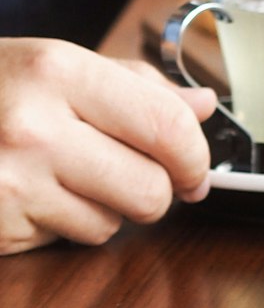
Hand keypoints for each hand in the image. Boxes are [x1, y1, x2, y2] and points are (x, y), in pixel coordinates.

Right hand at [0, 40, 215, 254]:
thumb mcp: (60, 65)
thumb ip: (137, 85)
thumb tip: (201, 106)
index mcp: (60, 71)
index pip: (165, 125)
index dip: (195, 154)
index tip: (198, 167)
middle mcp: (34, 126)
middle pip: (149, 188)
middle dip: (158, 189)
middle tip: (145, 176)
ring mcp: (10, 182)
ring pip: (112, 223)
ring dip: (108, 207)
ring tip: (73, 174)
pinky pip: (68, 241)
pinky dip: (66, 224)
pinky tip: (39, 193)